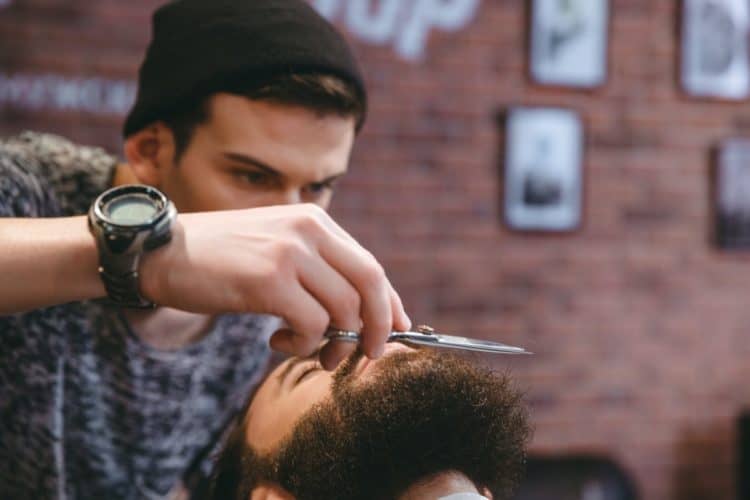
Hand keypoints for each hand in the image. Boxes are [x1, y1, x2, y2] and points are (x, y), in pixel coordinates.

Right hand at [139, 203, 410, 367]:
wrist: (159, 252)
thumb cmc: (220, 259)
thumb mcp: (276, 250)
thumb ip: (316, 271)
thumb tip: (359, 316)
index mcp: (315, 221)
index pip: (371, 266)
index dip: (390, 304)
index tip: (397, 332)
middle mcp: (309, 230)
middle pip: (370, 285)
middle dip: (379, 328)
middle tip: (368, 356)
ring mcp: (289, 253)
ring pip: (344, 310)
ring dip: (335, 344)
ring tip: (312, 353)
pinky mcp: (268, 280)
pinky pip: (311, 325)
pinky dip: (302, 345)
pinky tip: (276, 343)